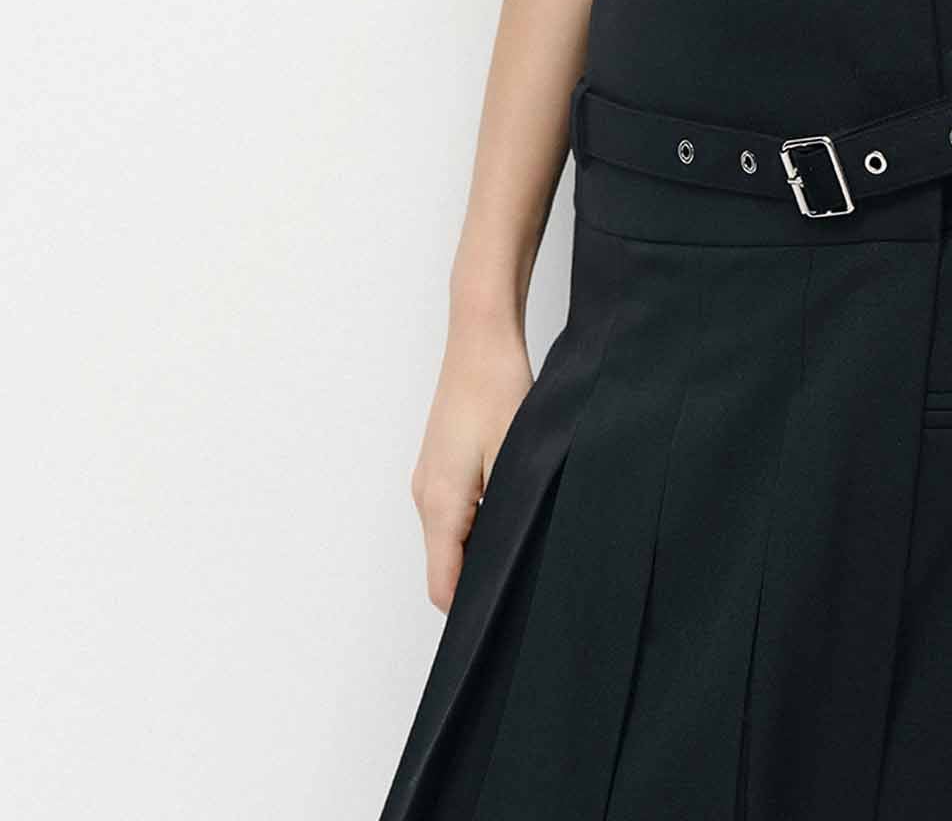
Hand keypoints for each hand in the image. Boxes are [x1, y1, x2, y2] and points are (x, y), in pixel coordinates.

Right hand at [408, 329, 534, 610]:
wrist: (480, 337)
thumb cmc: (498, 389)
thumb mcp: (514, 460)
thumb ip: (507, 518)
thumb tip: (513, 561)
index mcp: (440, 504)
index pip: (443, 586)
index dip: (471, 608)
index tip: (506, 613)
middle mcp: (425, 496)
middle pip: (445, 564)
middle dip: (479, 575)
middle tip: (526, 572)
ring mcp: (428, 478)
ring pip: (450, 536)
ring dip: (480, 543)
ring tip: (523, 530)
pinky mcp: (438, 462)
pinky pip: (451, 509)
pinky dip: (475, 518)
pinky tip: (510, 497)